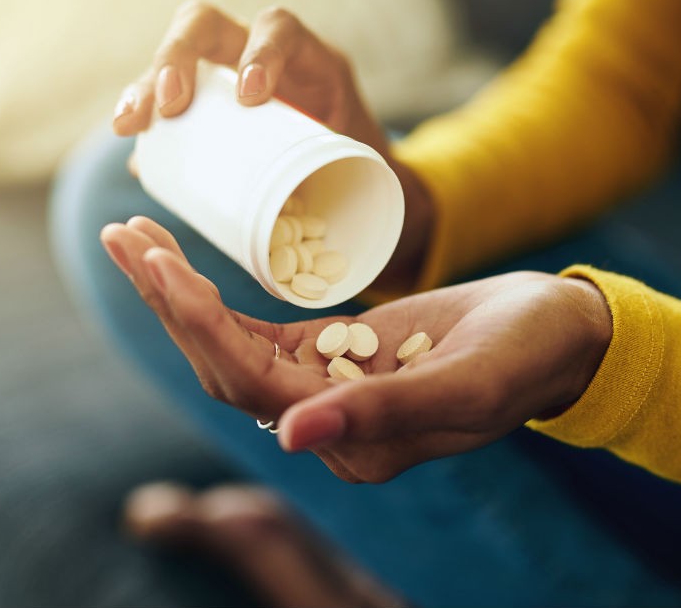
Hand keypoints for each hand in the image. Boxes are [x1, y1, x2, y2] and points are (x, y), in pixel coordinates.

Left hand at [101, 217, 612, 483]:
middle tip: (121, 234)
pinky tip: (180, 261)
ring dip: (178, 294)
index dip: (198, 324)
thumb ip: (383, 413)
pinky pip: (256, 329)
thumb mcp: (467, 381)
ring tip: (133, 236)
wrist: (559, 336)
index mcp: (356, 444)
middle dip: (168, 301)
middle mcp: (327, 425)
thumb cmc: (527, 355)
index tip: (158, 262)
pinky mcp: (331, 355)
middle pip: (222, 365)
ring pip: (230, 346)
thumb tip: (287, 439)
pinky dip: (215, 296)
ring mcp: (324, 390)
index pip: (251, 384)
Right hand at [113, 0, 433, 290]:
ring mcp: (223, 73)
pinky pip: (160, 94)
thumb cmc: (364, 176)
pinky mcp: (200, 102)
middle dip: (178, 57)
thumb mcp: (364, 171)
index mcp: (308, 60)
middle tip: (167, 106)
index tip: (250, 98)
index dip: (262, 52)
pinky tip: (130, 137)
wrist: (356, 181)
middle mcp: (258, 53)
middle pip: (206, 25)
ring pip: (173, 57)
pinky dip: (142, 112)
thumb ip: (352, 193)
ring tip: (130, 126)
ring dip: (145, 86)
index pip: (280, 28)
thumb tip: (318, 239)